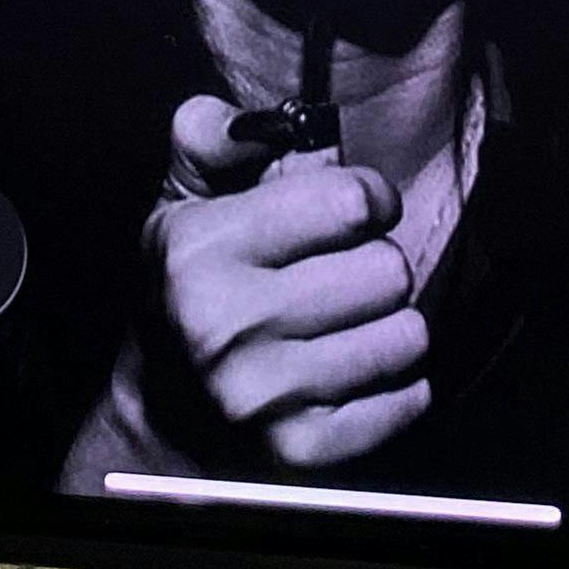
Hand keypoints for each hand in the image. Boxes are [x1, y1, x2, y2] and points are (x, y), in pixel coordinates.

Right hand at [143, 97, 429, 469]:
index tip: (358, 212)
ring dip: (391, 326)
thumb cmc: (189, 290)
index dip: (368, 198)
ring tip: (351, 324)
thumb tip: (260, 117)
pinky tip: (357, 373)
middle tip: (346, 275)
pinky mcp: (299, 451)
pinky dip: (398, 387)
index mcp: (200, 251)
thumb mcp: (182, 203)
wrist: (161, 416)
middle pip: (387, 270)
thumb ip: (213, 138)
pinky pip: (406, 401)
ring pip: (405, 335)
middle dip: (377, 264)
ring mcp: (262, 397)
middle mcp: (225, 325)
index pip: (348, 201)